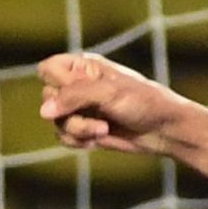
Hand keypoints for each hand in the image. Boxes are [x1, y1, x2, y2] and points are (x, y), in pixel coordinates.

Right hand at [37, 51, 188, 158]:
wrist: (163, 130)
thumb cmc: (142, 103)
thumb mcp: (108, 94)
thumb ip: (74, 97)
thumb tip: (43, 112)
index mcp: (83, 67)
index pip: (47, 69)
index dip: (56, 84)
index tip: (76, 93)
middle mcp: (78, 86)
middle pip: (48, 99)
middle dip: (68, 113)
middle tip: (96, 118)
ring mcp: (80, 109)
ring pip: (56, 122)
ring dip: (77, 130)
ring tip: (103, 131)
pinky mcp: (85, 129)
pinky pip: (64, 137)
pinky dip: (78, 141)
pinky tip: (98, 141)